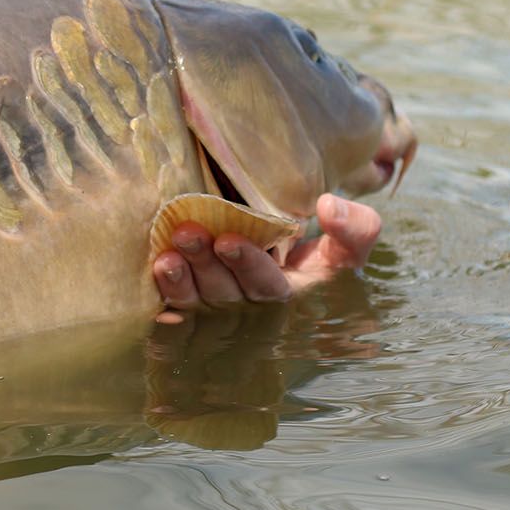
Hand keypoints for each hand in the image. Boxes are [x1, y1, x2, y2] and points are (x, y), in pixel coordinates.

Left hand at [152, 193, 381, 323]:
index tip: (229, 239)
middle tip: (188, 233)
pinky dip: (164, 290)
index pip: (266, 285)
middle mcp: (247, 302)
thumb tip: (329, 206)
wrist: (285, 247)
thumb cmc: (317, 245)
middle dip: (205, 264)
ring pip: (195, 297)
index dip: (247, 265)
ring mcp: (216, 303)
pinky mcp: (190, 297)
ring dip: (179, 279)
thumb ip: (354, 228)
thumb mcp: (347, 242)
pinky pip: (173, 301)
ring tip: (167, 255)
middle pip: (224, 291)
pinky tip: (155, 271)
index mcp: (287, 292)